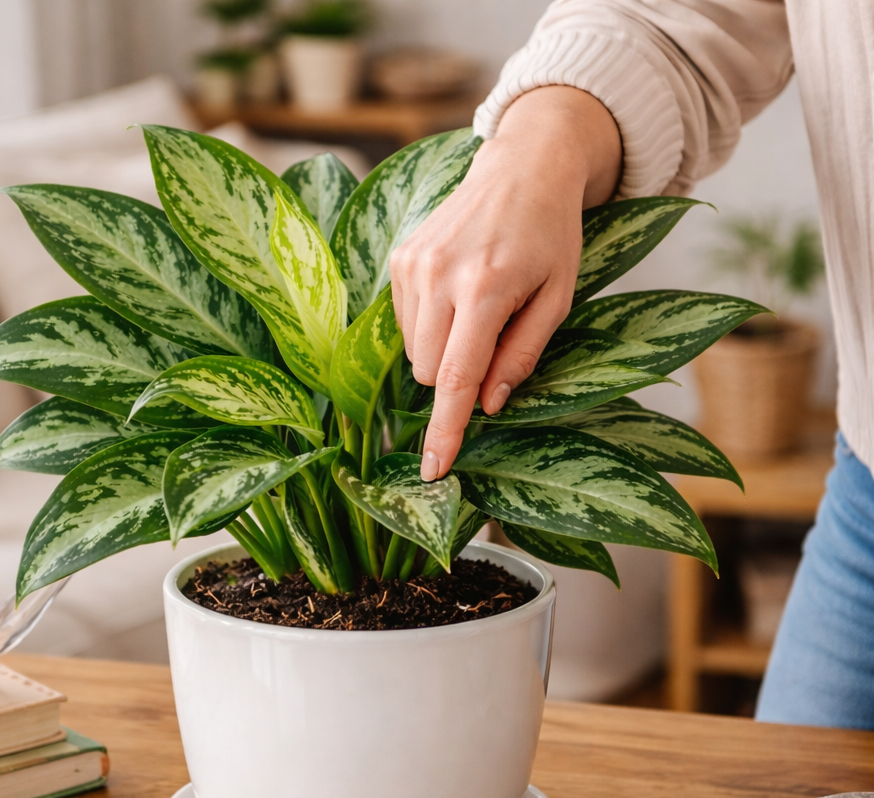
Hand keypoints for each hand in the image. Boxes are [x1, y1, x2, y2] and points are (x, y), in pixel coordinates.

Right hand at [389, 86, 621, 479]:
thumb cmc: (551, 236)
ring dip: (444, 352)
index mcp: (486, 288)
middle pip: (431, 373)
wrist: (522, 166)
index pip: (458, 379)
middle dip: (459, 378)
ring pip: (414, 353)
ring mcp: (411, 265)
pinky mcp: (399, 259)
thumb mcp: (558, 299)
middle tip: (496, 339)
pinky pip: (404, 325)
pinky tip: (457, 294)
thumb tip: (488, 405)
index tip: (433, 469)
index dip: (446, 429)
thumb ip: (523, 355)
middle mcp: (439, 276)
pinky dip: (430, 327)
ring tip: (478, 308)